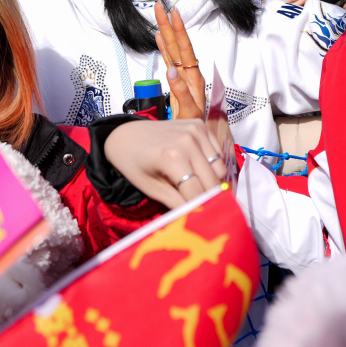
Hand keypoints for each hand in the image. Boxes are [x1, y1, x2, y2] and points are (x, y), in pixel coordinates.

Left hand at [103, 119, 225, 208]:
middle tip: (200, 208)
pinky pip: (218, 154)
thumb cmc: (134, 165)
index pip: (198, 193)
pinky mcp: (200, 125)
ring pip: (220, 169)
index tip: (203, 221)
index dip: (201, 210)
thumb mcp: (151, 189)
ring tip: (193, 184)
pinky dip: (211, 166)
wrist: (126, 135)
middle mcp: (188, 141)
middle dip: (208, 199)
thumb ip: (177, 204)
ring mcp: (196, 130)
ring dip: (211, 182)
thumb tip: (199, 218)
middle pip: (213, 182)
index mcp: (172, 158)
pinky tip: (194, 166)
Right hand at [154, 5, 204, 118]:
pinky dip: (164, 46)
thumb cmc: (195, 125)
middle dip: (168, 24)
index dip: (179, 31)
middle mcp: (189, 73)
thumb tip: (171, 70)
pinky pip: (169, 58)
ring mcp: (182, 76)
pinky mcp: (176, 81)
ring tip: (159, 15)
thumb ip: (181, 92)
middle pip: (177, 44)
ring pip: (172, 49)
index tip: (173, 13)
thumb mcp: (189, 112)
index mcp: (193, 78)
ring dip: (165, 32)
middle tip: (159, 6)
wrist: (196, 135)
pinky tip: (159, 37)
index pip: (185, 49)